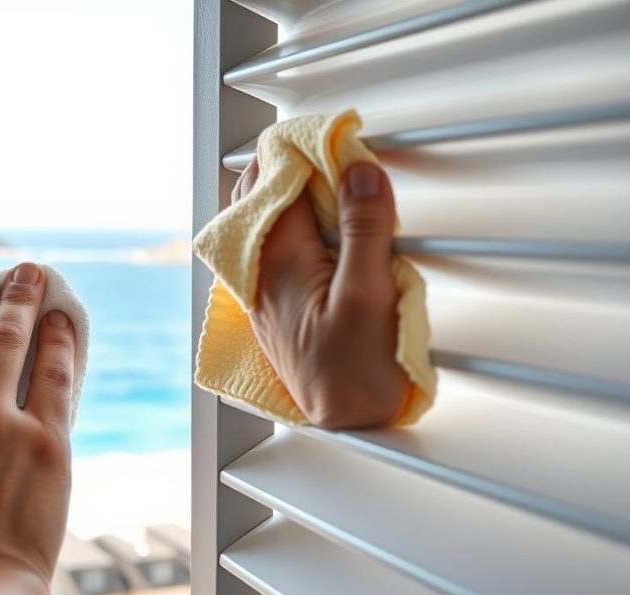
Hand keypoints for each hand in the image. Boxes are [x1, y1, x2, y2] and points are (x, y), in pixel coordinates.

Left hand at [235, 160, 409, 428]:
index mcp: (280, 261)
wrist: (346, 423)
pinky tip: (316, 227)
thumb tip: (359, 170)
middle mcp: (261, 271)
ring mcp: (264, 289)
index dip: (303, 151)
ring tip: (326, 180)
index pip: (278, 183)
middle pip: (259, 198)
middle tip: (328, 150)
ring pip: (262, 222)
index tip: (333, 135)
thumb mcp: (371, 294)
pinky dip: (290, 224)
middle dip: (287, 166)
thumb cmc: (357, 370)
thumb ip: (365, 229)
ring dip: (288, 194)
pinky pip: (271, 248)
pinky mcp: (275, 305)